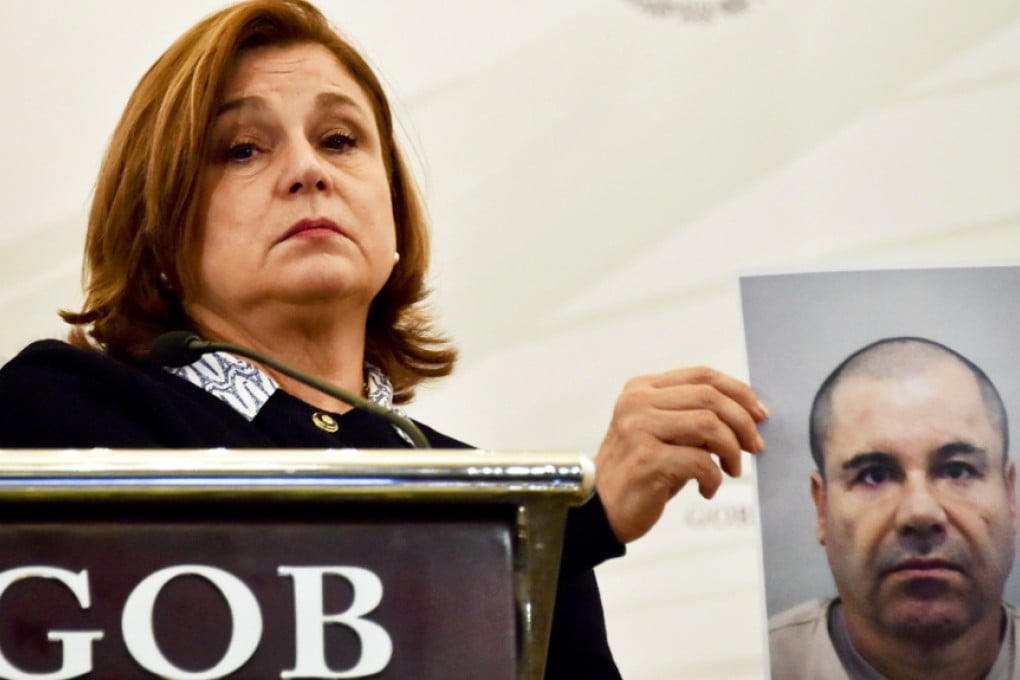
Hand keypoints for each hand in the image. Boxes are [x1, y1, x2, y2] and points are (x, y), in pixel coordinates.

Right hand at [594, 366, 766, 542]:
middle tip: (755, 447)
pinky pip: (699, 461)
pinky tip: (707, 489)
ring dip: (731, 450)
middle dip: (742, 422)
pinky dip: (713, 478)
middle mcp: (636, 403)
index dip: (738, 391)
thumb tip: (745, 416)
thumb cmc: (637, 473)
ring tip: (731, 470)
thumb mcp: (663, 434)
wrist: (600, 509)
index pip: (701, 376)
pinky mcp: (645, 458)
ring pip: (709, 424)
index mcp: (641, 389)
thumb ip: (692, 418)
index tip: (759, 413)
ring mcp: (638, 428)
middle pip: (709, 397)